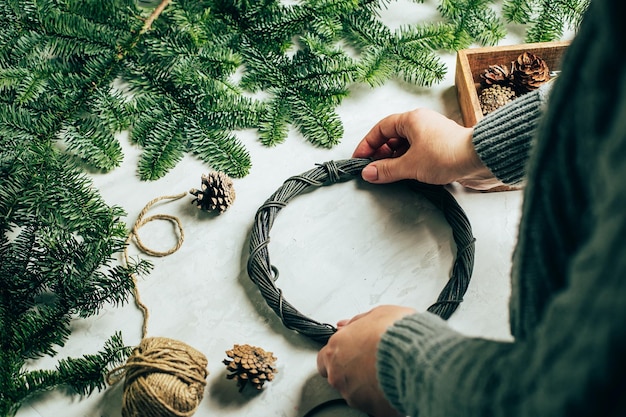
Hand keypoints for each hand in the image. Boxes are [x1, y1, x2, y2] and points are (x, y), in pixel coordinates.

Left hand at [317, 305, 416, 416]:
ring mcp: (354, 394)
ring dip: (368, 385)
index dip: (339, 356)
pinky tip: (394, 384)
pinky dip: (383, 397)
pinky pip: (376, 405)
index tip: (351, 354)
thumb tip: (345, 325)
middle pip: (340, 377)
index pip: (325, 359)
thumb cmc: (396, 332)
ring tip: (387, 372)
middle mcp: (339, 375)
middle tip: (373, 362)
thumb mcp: (375, 314)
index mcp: (336, 350)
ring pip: (357, 393)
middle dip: (354, 371)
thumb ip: (355, 322)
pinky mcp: (372, 409)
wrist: (414, 355)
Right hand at [352, 108, 493, 185]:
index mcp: (412, 120)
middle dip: (381, 154)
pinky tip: (406, 175)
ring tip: (388, 175)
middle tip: (372, 170)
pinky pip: (418, 154)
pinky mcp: (442, 149)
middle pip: (393, 137)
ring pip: (406, 146)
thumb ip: (386, 170)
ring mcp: (432, 136)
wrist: (480, 159)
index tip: (359, 159)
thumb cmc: (447, 154)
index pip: (381, 128)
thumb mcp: (410, 165)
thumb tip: (369, 172)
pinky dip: (409, 163)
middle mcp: (422, 124)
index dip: (367, 144)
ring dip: (395, 160)